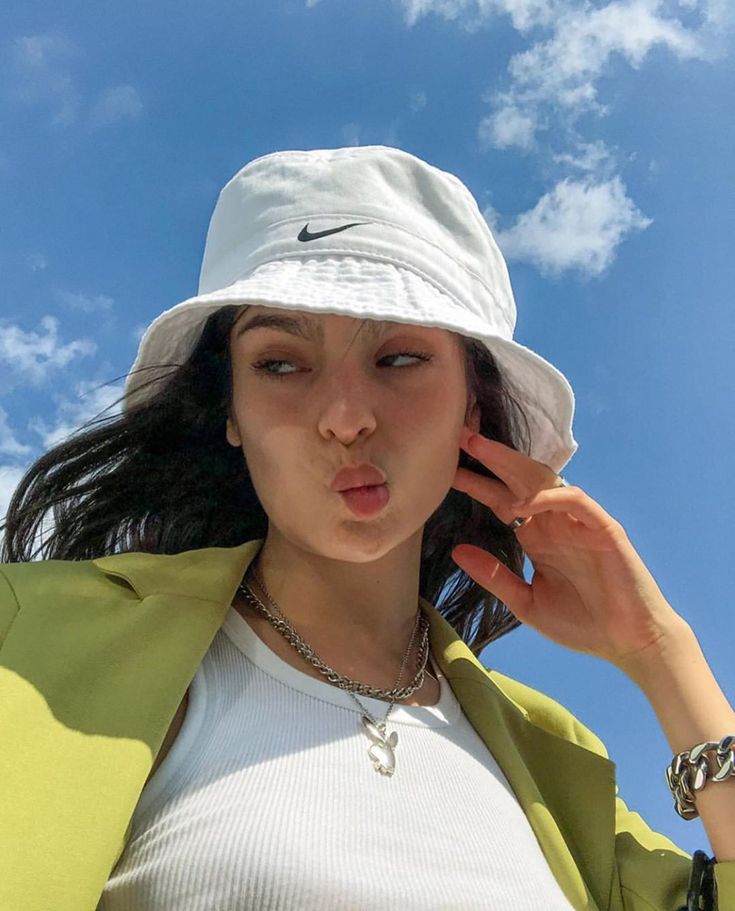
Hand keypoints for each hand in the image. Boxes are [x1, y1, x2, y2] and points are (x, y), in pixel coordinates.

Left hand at [449, 426, 685, 672]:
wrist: (628, 643)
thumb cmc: (581, 624)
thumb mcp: (525, 602)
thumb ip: (494, 575)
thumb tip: (456, 550)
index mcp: (537, 537)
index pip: (501, 500)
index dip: (476, 483)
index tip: (445, 471)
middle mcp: (554, 522)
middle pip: (518, 479)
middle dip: (490, 457)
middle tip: (459, 436)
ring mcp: (578, 522)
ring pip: (543, 479)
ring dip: (512, 462)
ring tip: (480, 448)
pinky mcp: (602, 528)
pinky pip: (574, 500)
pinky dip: (547, 498)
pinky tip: (519, 504)